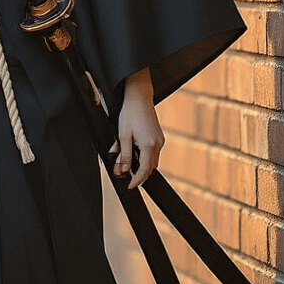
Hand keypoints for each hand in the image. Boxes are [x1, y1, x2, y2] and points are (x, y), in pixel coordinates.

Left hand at [108, 68, 164, 190]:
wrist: (139, 97)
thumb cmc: (130, 113)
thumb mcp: (123, 135)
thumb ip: (124, 155)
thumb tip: (124, 170)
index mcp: (149, 145)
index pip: (144, 170)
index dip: (137, 180)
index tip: (130, 186)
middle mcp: (158, 144)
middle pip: (150, 168)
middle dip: (140, 175)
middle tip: (128, 179)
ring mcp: (160, 140)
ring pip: (153, 161)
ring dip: (143, 166)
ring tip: (129, 167)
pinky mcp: (159, 136)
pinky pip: (154, 153)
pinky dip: (145, 158)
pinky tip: (136, 155)